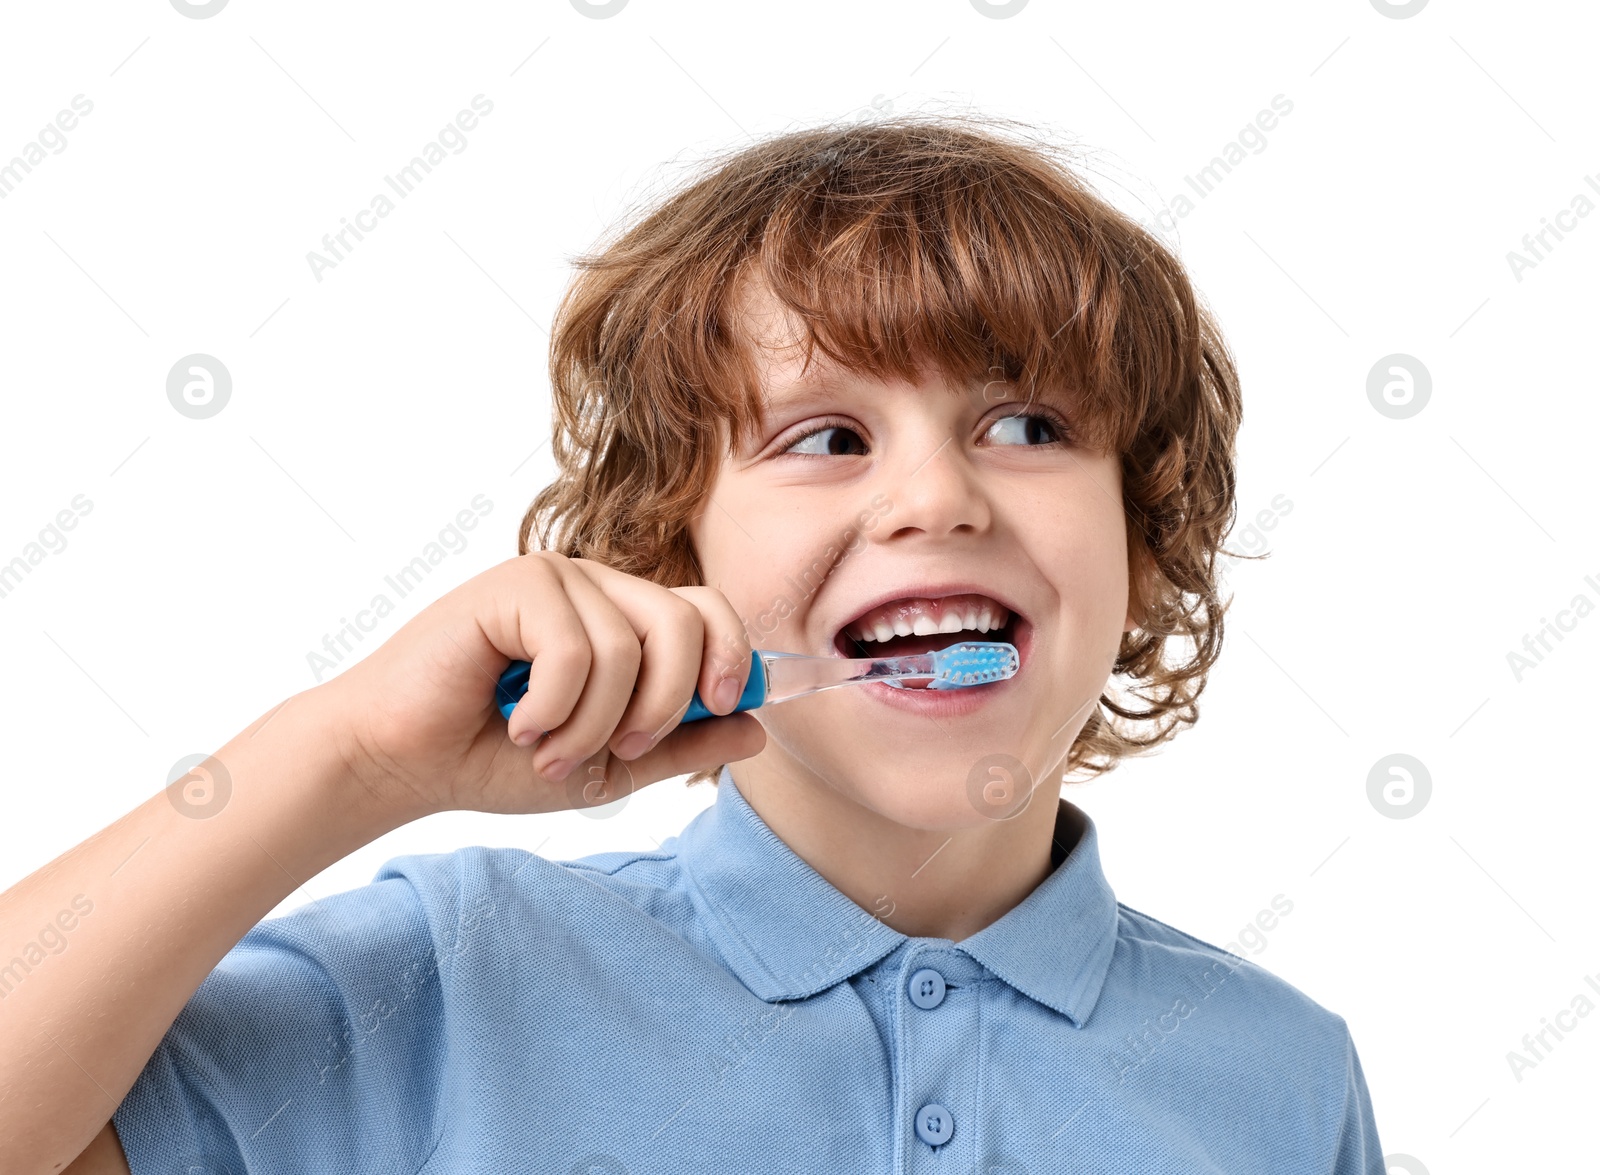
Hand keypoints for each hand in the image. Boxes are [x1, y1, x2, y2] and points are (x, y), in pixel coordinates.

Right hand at [313, 552, 764, 819]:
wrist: (404, 762)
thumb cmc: (494, 759)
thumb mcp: (609, 765)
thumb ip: (681, 745)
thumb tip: (759, 730)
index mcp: (623, 620)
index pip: (708, 610)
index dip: (733, 654)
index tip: (725, 705)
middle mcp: (596, 589)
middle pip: (686, 619)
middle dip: (668, 700)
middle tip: (622, 749)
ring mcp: (556, 579)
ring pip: (629, 646)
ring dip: (594, 723)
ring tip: (547, 749)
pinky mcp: (514, 583)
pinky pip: (575, 649)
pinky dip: (553, 707)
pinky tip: (516, 724)